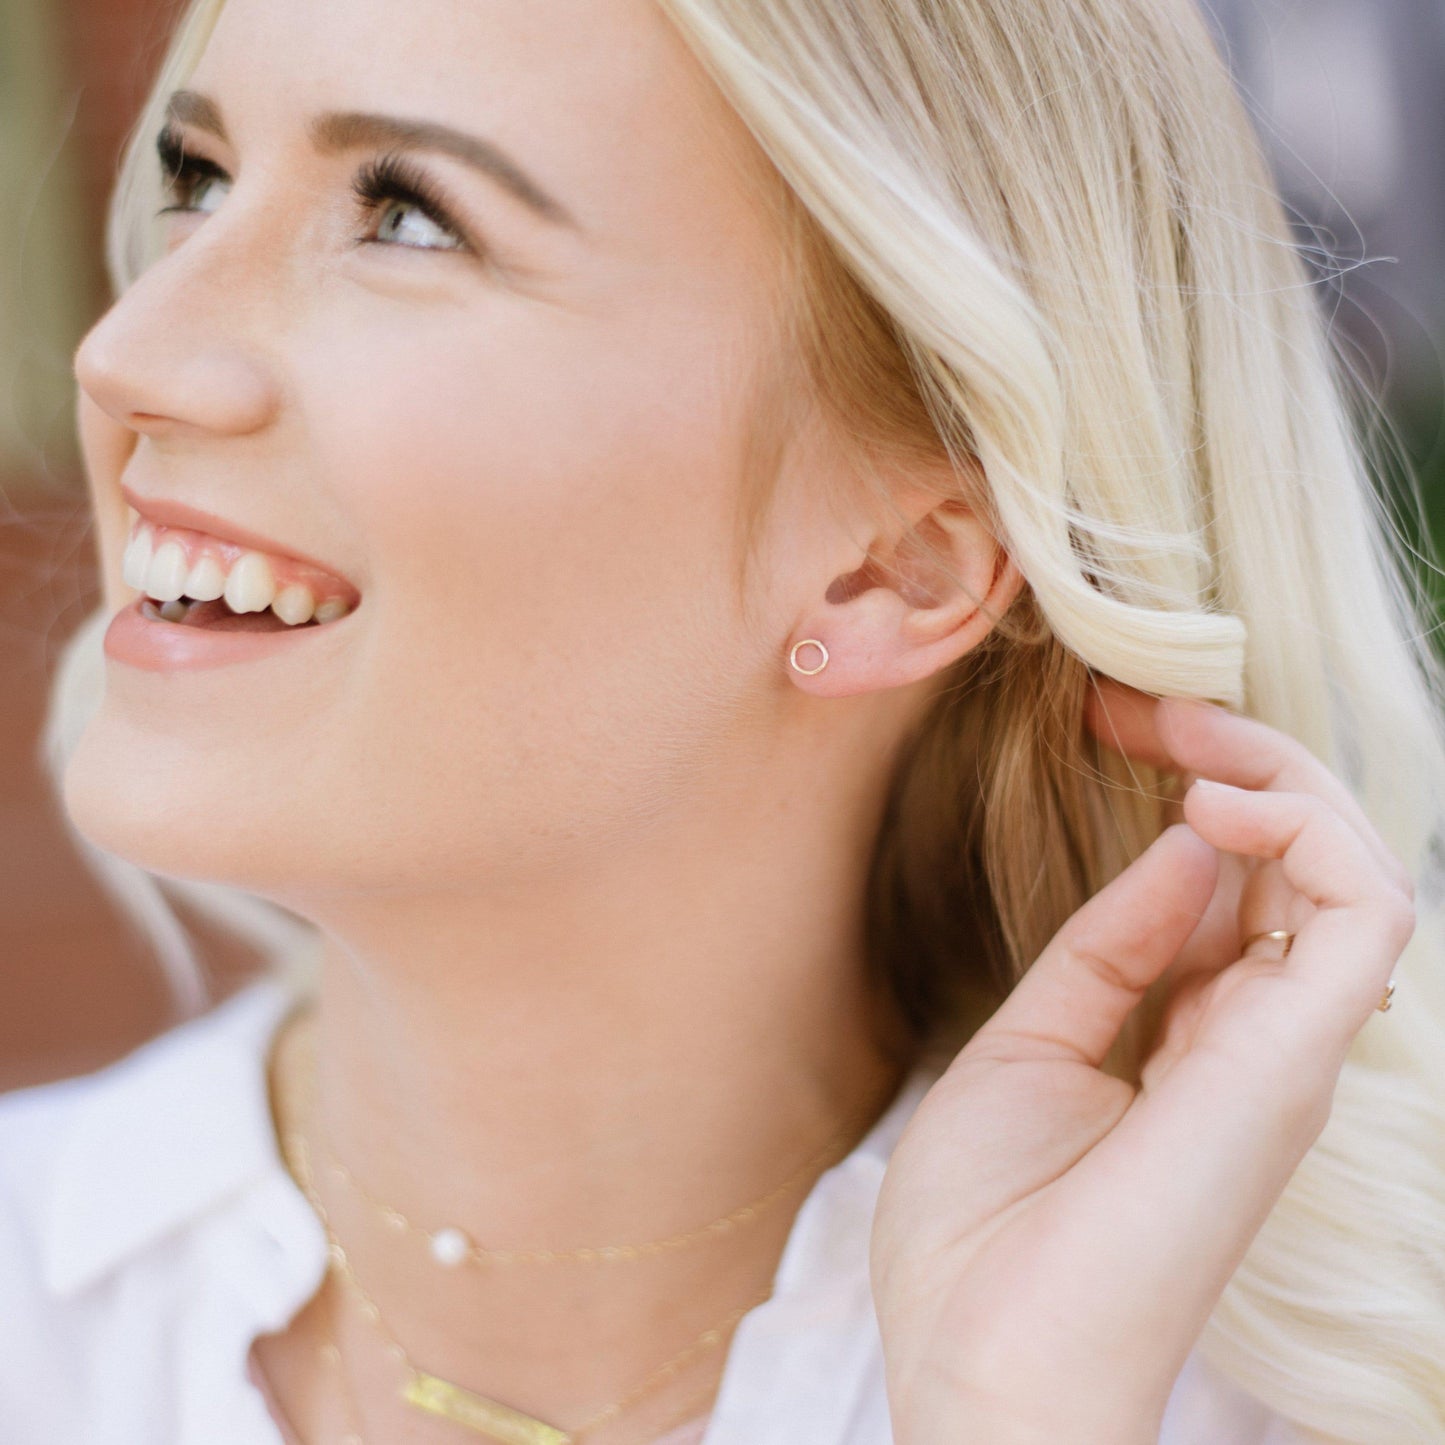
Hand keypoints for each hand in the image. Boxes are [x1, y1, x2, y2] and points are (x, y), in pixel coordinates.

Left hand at [870, 687, 1414, 1444]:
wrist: (981, 1357)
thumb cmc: (987, 1226)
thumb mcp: (1028, 1047)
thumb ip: (1110, 949)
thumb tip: (1183, 849)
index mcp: (1194, 1038)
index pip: (1239, 887)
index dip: (1189, 792)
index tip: (1109, 724)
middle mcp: (1258, 1037)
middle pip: (1302, 864)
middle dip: (1234, 762)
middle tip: (1138, 708)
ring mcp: (1284, 1049)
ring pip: (1353, 870)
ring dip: (1276, 776)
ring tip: (1181, 741)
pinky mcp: (1292, 1060)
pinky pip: (1364, 913)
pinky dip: (1307, 835)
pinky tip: (1212, 808)